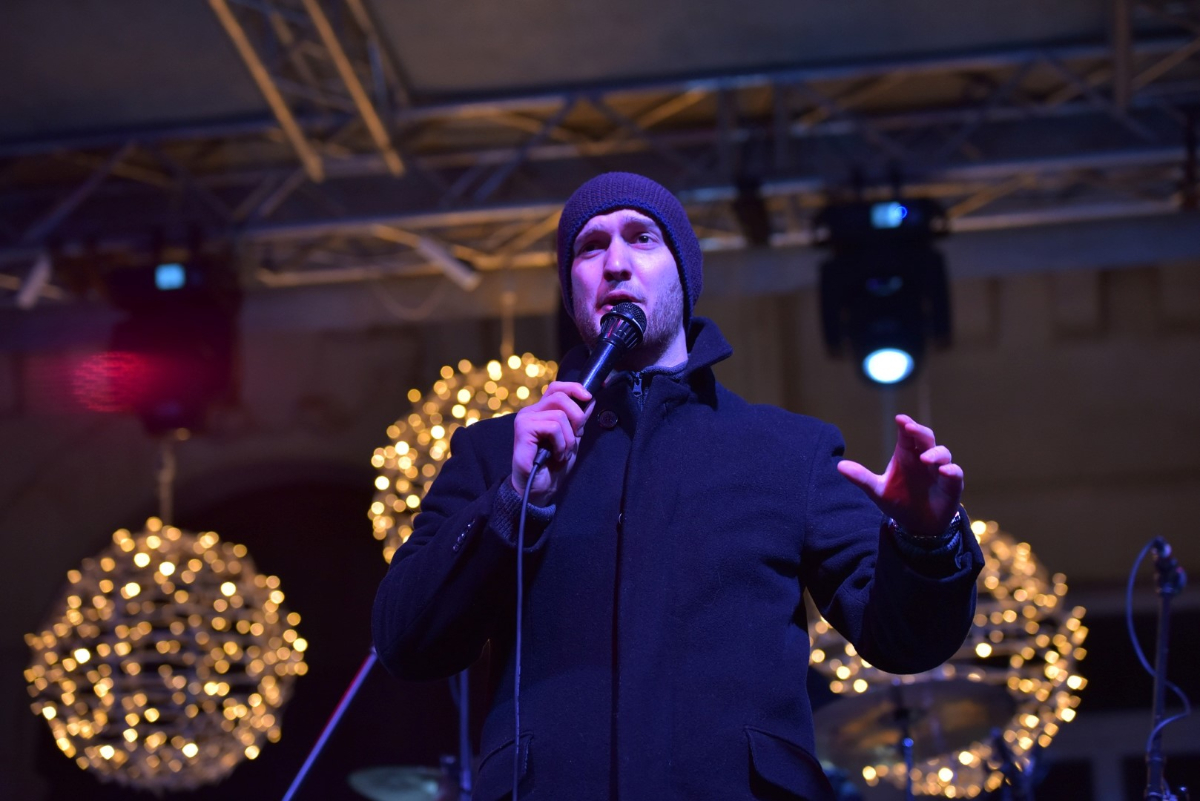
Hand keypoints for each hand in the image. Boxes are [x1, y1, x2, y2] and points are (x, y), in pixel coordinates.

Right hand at [511, 381, 592, 504]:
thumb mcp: (572, 440)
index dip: (574, 388)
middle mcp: (531, 412)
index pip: (557, 388)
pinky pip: (553, 427)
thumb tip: (590, 401)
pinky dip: (561, 444)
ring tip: (562, 453)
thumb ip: (578, 421)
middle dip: (577, 417)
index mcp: (542, 411)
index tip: (590, 396)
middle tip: (576, 437)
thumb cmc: (552, 466)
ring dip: (568, 438)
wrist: (539, 488)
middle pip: (560, 397)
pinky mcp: (523, 429)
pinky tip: (555, 455)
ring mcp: (525, 419)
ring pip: (560, 415)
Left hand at [836, 414, 963, 536]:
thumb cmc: (897, 501)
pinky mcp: (952, 485)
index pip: (907, 434)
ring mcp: (939, 470)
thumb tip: (839, 466)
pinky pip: (955, 473)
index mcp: (906, 454)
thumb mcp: (878, 491)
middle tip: (910, 429)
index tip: (900, 419)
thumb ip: (861, 478)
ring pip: (942, 453)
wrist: (916, 525)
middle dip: (919, 431)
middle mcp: (923, 458)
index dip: (906, 424)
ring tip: (925, 459)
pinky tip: (944, 471)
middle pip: (925, 437)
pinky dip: (951, 470)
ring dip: (935, 453)